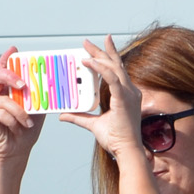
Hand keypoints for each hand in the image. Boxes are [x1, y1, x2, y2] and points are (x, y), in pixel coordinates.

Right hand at [0, 47, 43, 166]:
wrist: (16, 152)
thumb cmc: (25, 132)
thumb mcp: (36, 111)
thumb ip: (38, 97)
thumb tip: (49, 84)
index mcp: (5, 90)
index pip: (4, 70)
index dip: (7, 58)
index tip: (14, 50)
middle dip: (12, 77)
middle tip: (24, 85)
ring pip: (5, 100)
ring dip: (20, 112)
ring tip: (27, 123)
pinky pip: (2, 113)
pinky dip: (14, 121)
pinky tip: (17, 129)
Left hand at [57, 39, 147, 163]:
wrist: (126, 151)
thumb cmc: (116, 140)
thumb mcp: (93, 124)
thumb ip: (79, 117)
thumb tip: (63, 115)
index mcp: (126, 94)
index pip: (117, 70)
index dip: (108, 56)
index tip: (97, 47)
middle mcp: (130, 91)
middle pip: (115, 64)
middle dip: (101, 50)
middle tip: (86, 42)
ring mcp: (129, 94)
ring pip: (113, 67)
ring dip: (99, 55)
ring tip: (85, 48)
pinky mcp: (124, 98)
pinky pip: (112, 78)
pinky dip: (100, 68)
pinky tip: (88, 62)